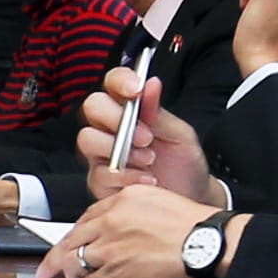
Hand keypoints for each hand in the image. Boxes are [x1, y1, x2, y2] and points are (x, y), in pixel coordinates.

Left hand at [37, 183, 221, 277]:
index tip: (67, 242)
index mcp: (123, 199)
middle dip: (57, 256)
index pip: (87, 217)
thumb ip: (134, 213)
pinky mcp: (115, 271)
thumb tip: (122, 229)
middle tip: (47, 268)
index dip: (75, 234)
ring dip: (72, 274)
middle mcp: (112, 221)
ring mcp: (110, 247)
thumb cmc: (197, 229)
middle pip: (72, 238)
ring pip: (75, 261)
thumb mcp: (160, 204)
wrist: (210, 246)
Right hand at [75, 70, 214, 202]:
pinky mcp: (100, 181)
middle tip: (145, 135)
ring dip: (120, 149)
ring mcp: (102, 153)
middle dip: (117, 118)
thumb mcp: (180, 134)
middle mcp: (110, 128)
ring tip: (148, 159)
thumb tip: (151, 84)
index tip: (136, 89)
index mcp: (129, 109)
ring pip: (88, 138)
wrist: (190, 197)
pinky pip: (99, 172)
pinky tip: (146, 178)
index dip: (120, 81)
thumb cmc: (184, 164)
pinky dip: (126, 176)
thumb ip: (160, 112)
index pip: (113, 82)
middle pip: (93, 106)